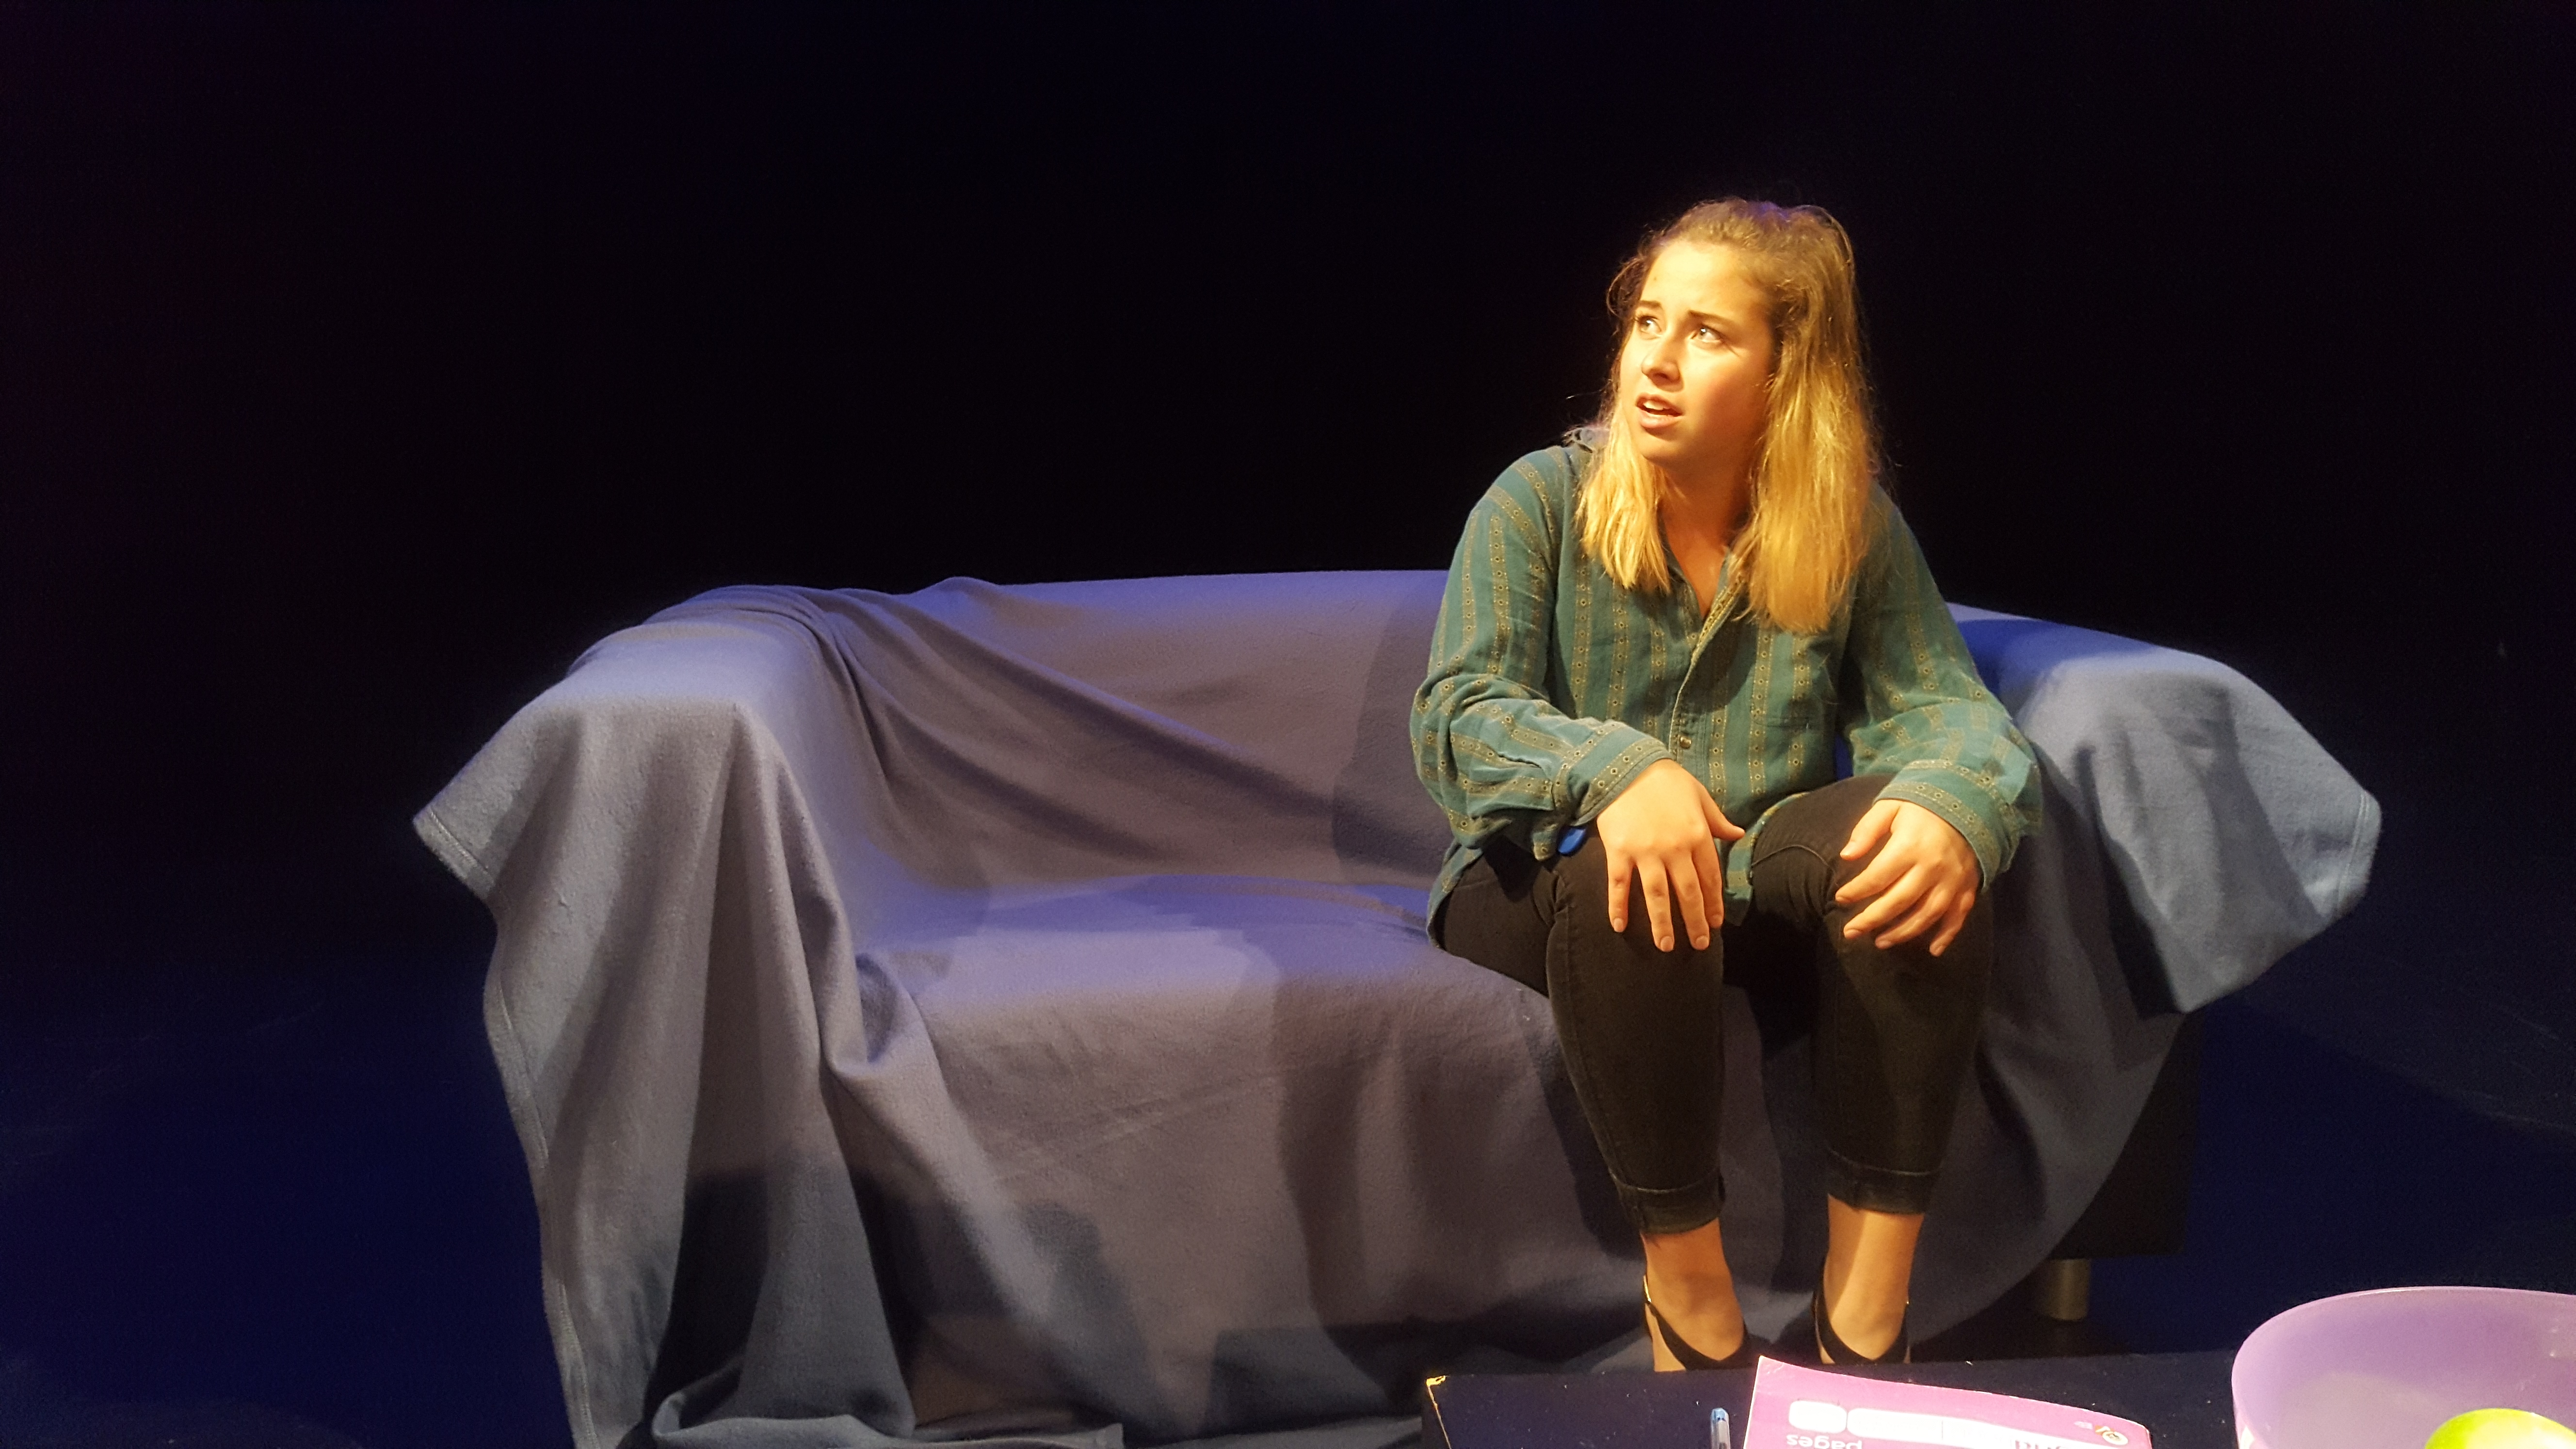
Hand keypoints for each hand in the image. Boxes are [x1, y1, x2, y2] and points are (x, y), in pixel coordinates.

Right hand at [1595, 759, 1744, 951]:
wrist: (1626, 764)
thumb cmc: (1666, 780)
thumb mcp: (1699, 796)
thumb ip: (1717, 820)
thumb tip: (1738, 834)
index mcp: (1698, 835)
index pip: (1710, 877)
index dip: (1713, 903)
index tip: (1715, 923)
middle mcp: (1675, 848)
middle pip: (1687, 893)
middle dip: (1694, 921)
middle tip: (1698, 945)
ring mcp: (1646, 851)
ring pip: (1656, 896)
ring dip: (1662, 923)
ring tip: (1666, 946)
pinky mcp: (1619, 851)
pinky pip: (1619, 884)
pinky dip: (1619, 906)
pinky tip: (1620, 925)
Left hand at [1834, 799, 1980, 955]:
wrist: (1970, 802)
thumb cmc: (1922, 807)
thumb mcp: (1890, 807)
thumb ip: (1867, 830)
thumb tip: (1846, 856)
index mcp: (1910, 846)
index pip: (1877, 877)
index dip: (1856, 891)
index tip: (1840, 899)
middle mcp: (1932, 868)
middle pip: (1898, 902)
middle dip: (1871, 920)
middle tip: (1850, 932)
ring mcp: (1952, 880)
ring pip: (1926, 915)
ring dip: (1903, 933)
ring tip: (1880, 942)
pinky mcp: (1968, 887)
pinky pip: (1958, 916)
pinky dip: (1947, 935)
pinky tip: (1933, 951)